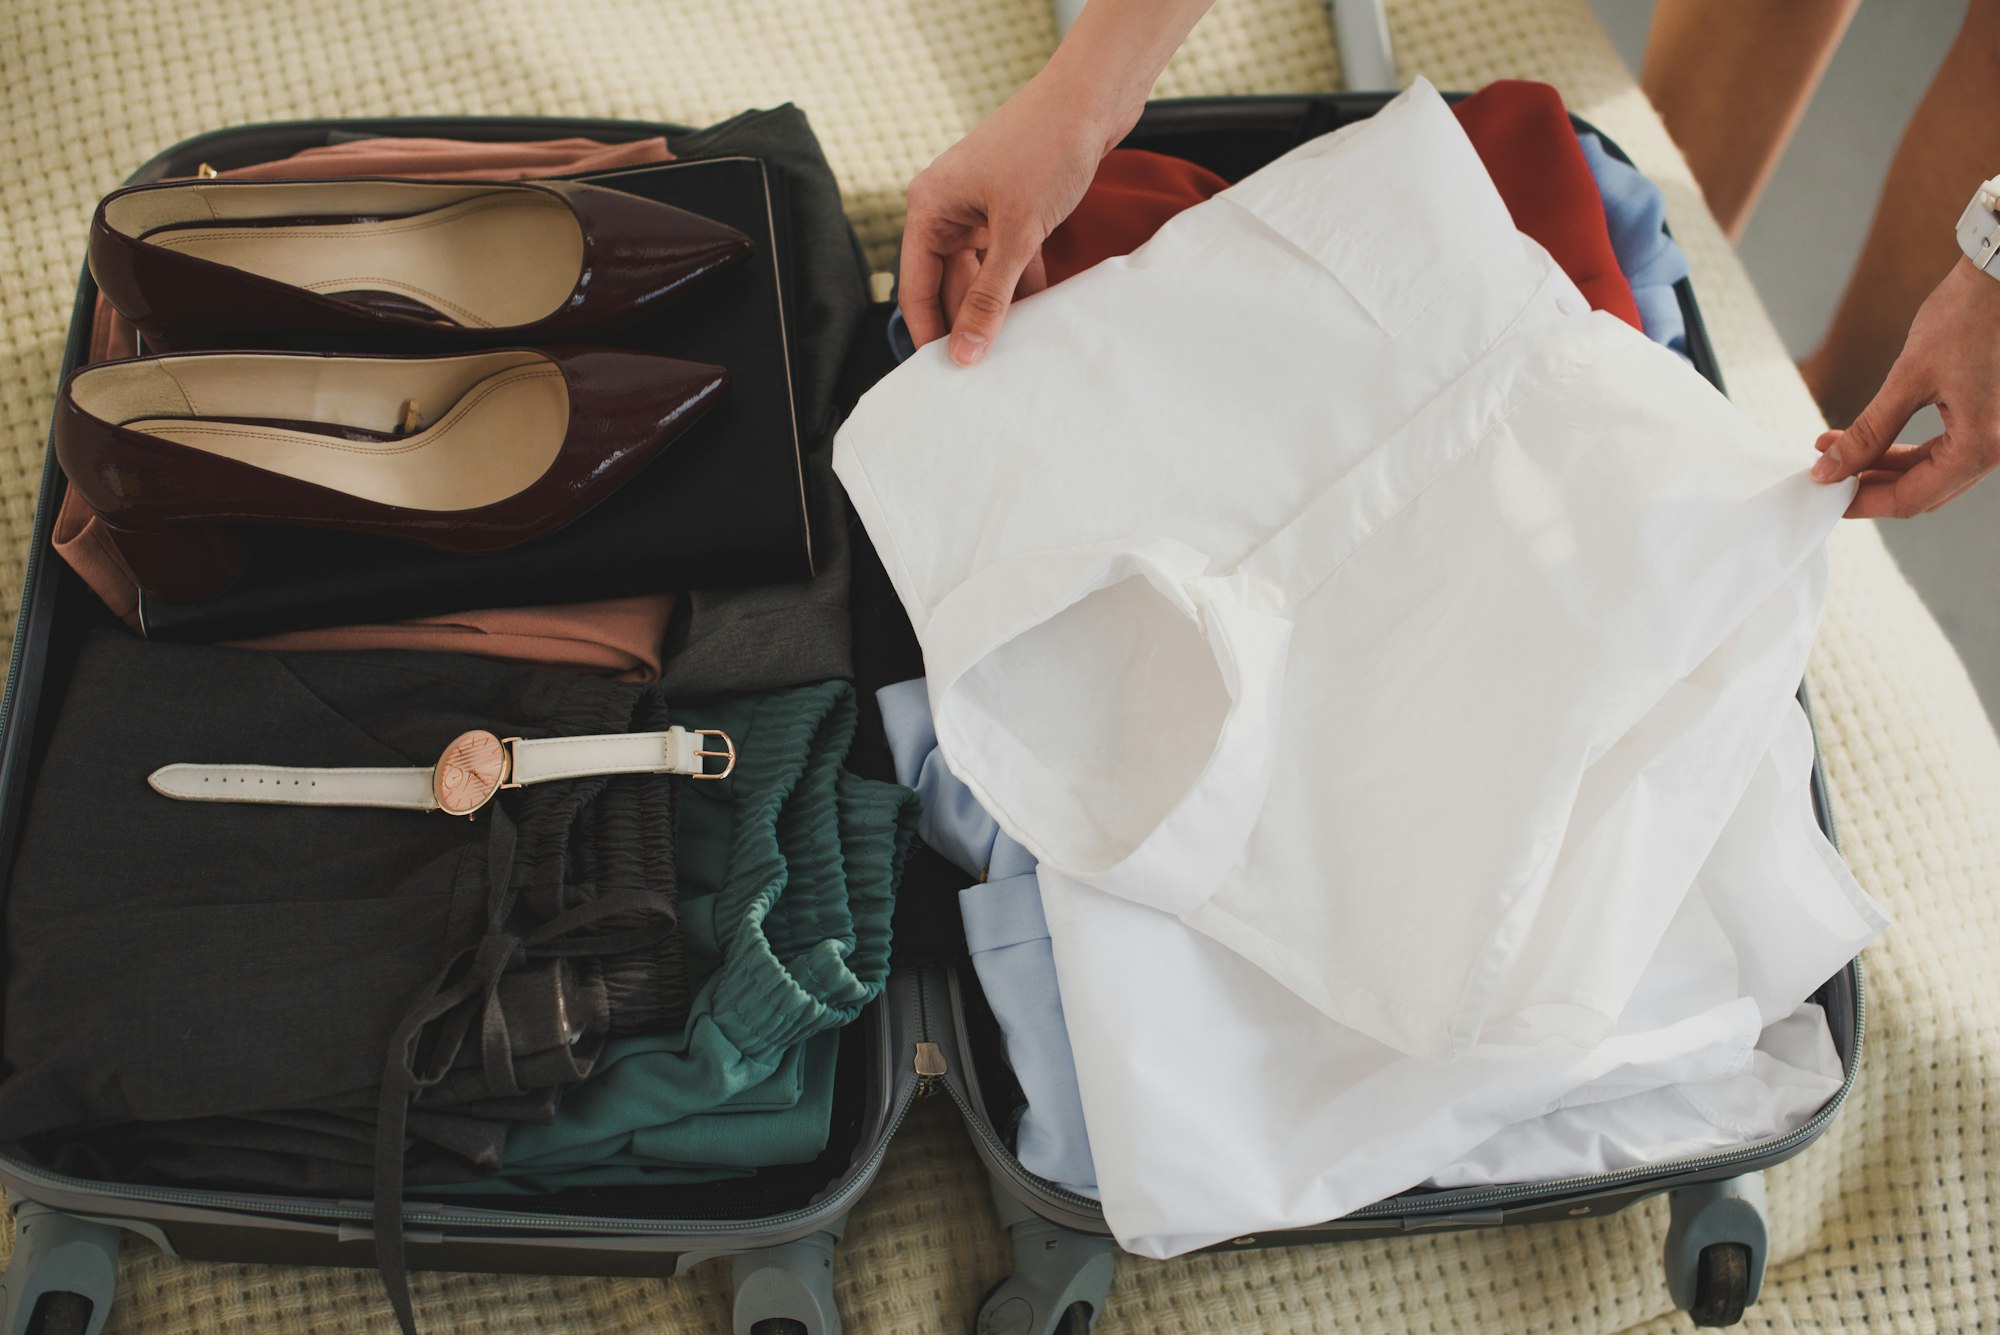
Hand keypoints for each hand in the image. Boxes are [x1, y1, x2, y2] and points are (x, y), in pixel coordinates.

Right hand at [897, 0, 1214, 365]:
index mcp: (930, 208)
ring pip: (981, 274)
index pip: (917, 288)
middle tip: (986, 371)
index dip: (929, 333)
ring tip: (1014, 350)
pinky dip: (1022, 285)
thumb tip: (967, 351)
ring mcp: (981, 207)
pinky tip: (1039, 316)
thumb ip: (991, 296)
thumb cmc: (1047, 148)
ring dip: (998, 307)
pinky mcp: (1013, 206)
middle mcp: (948, 208)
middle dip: (967, 323)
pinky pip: (1008, 259)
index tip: (946, 375)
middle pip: (948, 284)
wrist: (1094, 95)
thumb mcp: (1017, 233)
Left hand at [1811, 256, 1999, 516]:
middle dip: (1870, 485)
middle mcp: (1998, 448)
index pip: (1912, 498)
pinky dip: (1906, 449)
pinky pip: (1946, 450)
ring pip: (1933, 472)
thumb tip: (1828, 469)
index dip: (1862, 504)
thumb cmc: (1966, 317)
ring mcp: (1999, 435)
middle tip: (1825, 474)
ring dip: (1883, 466)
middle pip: (1924, 491)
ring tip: (1834, 451)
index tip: (1823, 498)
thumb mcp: (1908, 378)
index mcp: (1982, 445)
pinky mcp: (1992, 418)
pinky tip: (1867, 439)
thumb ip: (1868, 432)